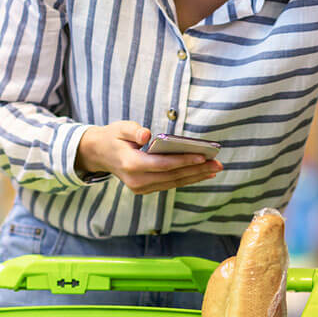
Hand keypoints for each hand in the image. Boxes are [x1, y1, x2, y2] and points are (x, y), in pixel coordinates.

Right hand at [75, 121, 222, 194]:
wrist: (99, 153)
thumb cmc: (113, 137)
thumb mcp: (120, 127)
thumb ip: (133, 130)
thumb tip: (146, 134)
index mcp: (131, 164)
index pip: (162, 164)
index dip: (184, 161)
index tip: (203, 157)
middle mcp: (136, 180)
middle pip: (172, 176)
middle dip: (197, 170)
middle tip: (218, 164)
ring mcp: (141, 187)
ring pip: (173, 182)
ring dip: (196, 176)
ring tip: (215, 169)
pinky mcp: (145, 189)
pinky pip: (170, 184)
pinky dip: (187, 179)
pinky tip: (202, 173)